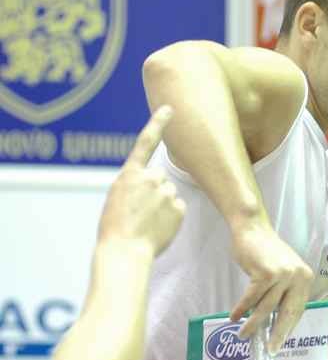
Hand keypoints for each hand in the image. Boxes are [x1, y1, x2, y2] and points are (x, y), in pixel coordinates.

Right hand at [97, 106, 185, 255]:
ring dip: (162, 204)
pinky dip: (171, 216)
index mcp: (130, 174)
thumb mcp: (117, 197)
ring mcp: (166, 191)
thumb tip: (156, 181)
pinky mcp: (179, 206)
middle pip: (159, 178)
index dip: (158, 123)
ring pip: (169, 193)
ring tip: (147, 221)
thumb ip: (135, 183)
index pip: (146, 141)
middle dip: (153, 191)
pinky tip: (158, 226)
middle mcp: (150, 177)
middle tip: (140, 211)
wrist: (124, 250)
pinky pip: (178, 207)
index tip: (170, 109)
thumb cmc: (115, 227)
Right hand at [230, 224, 312, 353]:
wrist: (253, 229)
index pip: (298, 309)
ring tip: (243, 335)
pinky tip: (234, 317)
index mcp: (305, 278)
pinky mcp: (266, 273)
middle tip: (269, 350)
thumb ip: (283, 293)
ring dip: (253, 324)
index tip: (279, 343)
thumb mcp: (283, 272)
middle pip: (286, 312)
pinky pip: (252, 298)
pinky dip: (242, 309)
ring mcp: (282, 275)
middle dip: (276, 334)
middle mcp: (298, 276)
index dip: (288, 328)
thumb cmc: (265, 253)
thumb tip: (275, 323)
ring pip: (266, 308)